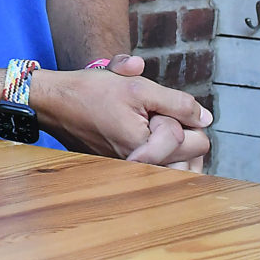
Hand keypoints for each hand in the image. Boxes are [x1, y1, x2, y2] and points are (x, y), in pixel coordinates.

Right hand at [37, 54, 210, 165]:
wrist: (54, 103)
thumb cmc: (90, 92)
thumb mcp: (138, 87)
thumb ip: (178, 103)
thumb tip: (205, 119)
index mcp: (145, 148)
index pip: (197, 142)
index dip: (183, 118)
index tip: (156, 108)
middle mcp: (139, 167)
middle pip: (192, 158)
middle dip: (181, 134)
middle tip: (155, 117)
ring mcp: (129, 172)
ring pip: (178, 168)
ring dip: (176, 148)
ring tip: (154, 128)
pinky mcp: (120, 171)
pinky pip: (158, 171)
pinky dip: (161, 155)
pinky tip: (149, 139)